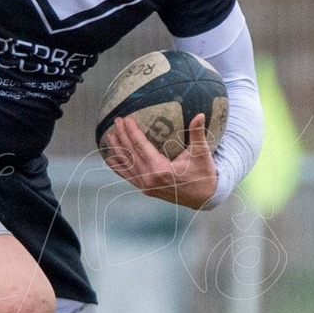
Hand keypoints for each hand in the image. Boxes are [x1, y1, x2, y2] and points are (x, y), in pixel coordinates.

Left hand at [100, 114, 218, 209]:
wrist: (204, 197)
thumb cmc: (203, 173)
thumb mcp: (201, 153)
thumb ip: (197, 134)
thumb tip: (200, 115)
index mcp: (161, 170)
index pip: (141, 147)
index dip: (132, 132)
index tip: (127, 119)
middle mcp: (149, 179)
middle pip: (131, 154)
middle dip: (122, 136)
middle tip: (117, 120)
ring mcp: (145, 186)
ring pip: (126, 165)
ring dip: (116, 149)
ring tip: (110, 135)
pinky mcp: (145, 189)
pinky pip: (128, 176)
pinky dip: (118, 166)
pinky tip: (110, 158)